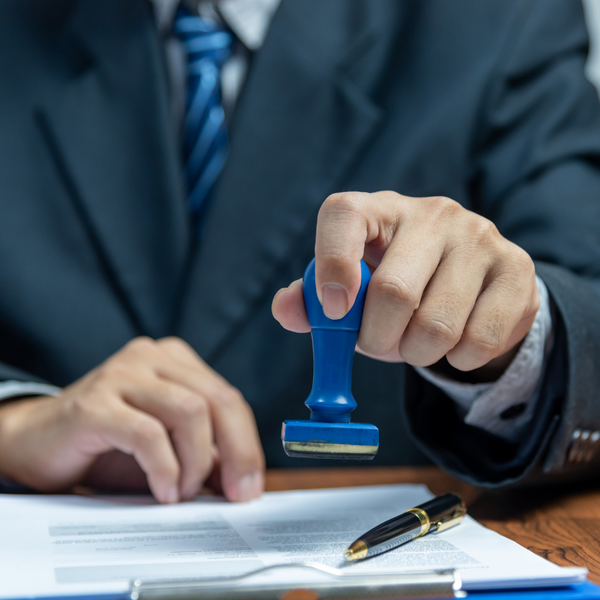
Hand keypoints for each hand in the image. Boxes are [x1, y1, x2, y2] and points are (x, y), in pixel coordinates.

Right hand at [0, 337, 263, 502]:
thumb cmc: (107, 445)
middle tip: (236, 494)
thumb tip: (243, 480)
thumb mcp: (167, 447)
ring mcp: (122, 374)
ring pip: (189, 411)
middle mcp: (151, 357)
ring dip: (196, 462)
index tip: (250, 485)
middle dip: (236, 452)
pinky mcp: (95, 402)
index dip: (246, 443)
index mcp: (175, 360)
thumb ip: (204, 454)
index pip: (228, 398)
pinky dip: (164, 468)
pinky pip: (148, 433)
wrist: (37, 442)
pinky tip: (163, 490)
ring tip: (183, 493)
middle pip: (217, 400)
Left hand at [272, 191, 538, 375]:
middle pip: (394, 292)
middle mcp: (431, 213)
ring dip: (417, 353)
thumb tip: (286, 309)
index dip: (331, 265)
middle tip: (379, 344)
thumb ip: (311, 300)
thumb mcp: (350, 288)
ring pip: (437, 325)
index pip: (343, 215)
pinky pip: (479, 340)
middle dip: (378, 339)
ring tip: (416, 343)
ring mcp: (480, 236)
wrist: (468, 282)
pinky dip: (457, 359)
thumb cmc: (395, 283)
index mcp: (378, 210)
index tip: (334, 311)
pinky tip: (455, 342)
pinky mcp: (517, 269)